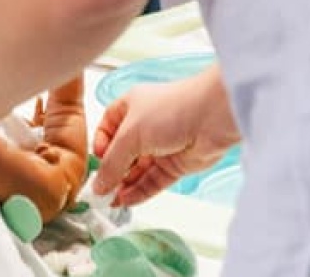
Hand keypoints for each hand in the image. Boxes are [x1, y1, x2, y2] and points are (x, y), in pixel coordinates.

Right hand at [92, 66, 238, 206]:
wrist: (213, 116)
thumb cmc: (172, 110)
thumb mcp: (130, 134)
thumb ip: (112, 163)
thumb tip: (98, 185)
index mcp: (132, 106)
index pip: (108, 128)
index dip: (101, 145)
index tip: (96, 162)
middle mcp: (146, 125)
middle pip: (123, 153)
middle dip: (111, 172)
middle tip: (100, 192)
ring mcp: (162, 146)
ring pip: (137, 170)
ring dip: (124, 186)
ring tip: (110, 202)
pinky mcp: (176, 164)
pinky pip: (153, 181)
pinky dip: (140, 191)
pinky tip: (126, 201)